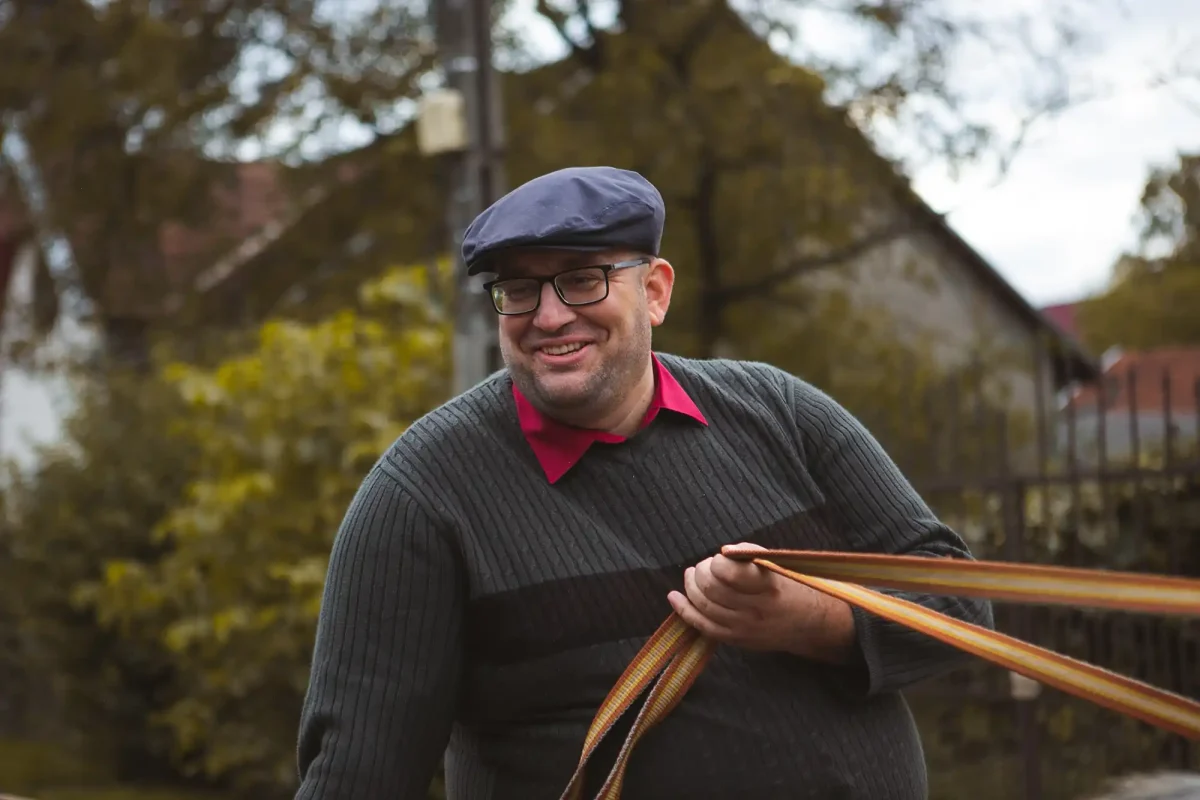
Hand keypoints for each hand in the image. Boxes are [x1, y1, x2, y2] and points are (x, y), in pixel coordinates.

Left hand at [667, 542, 856, 663]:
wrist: (810, 624)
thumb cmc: (791, 586)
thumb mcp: (779, 564)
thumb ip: (750, 554)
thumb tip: (724, 551)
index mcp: (768, 586)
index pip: (728, 572)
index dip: (716, 561)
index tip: (719, 558)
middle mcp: (756, 609)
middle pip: (711, 588)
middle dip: (700, 571)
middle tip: (704, 566)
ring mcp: (744, 628)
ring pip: (703, 606)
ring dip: (691, 587)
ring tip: (692, 575)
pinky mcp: (736, 640)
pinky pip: (703, 626)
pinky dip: (684, 610)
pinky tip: (674, 597)